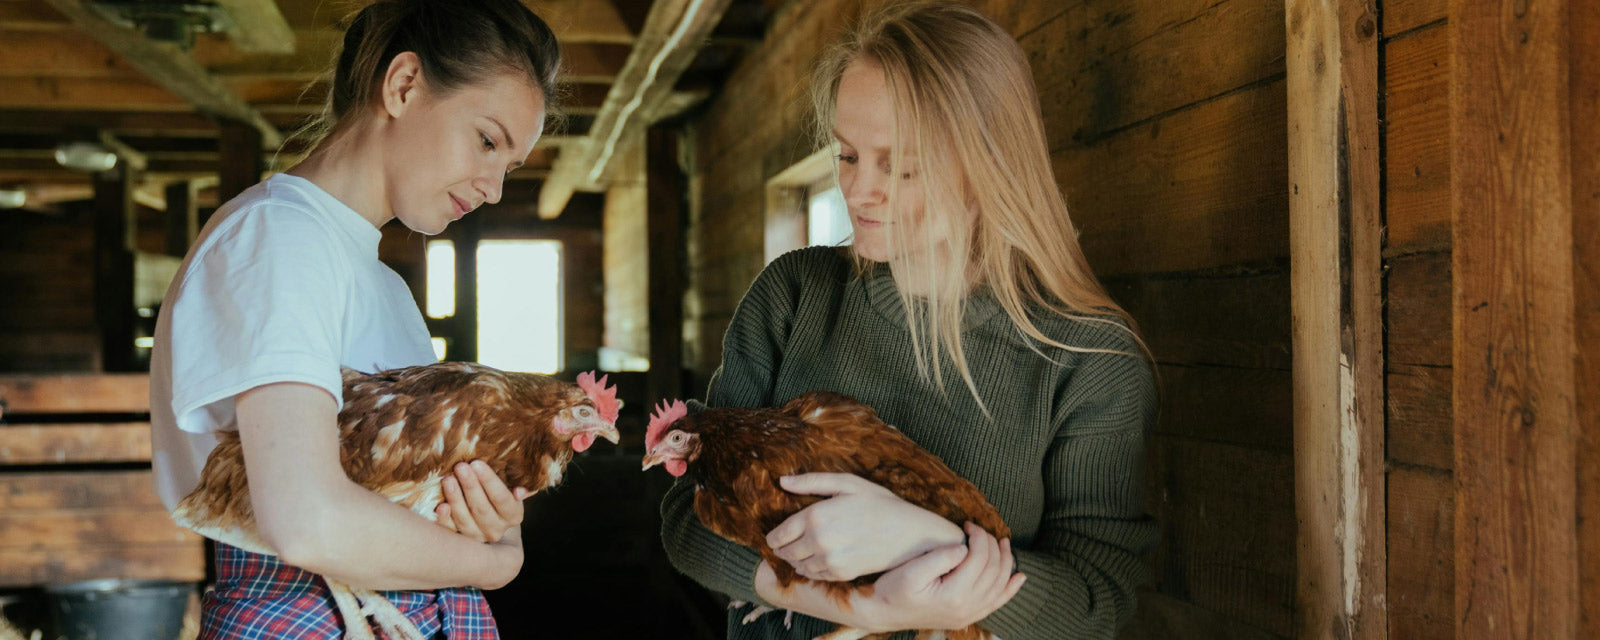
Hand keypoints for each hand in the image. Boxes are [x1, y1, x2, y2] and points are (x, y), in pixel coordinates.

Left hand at [434, 460, 529, 542]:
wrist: (492, 517)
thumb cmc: (503, 492)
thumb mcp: (515, 486)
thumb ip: (522, 485)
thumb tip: (519, 492)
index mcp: (513, 515)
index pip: (502, 498)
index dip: (489, 481)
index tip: (477, 463)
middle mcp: (496, 529)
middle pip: (482, 508)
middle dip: (470, 486)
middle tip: (460, 466)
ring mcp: (477, 536)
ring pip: (465, 519)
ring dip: (455, 499)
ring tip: (448, 479)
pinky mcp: (459, 539)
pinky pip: (450, 530)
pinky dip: (444, 519)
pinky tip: (440, 506)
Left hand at [766, 473, 964, 580]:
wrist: (908, 534)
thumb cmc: (879, 504)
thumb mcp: (847, 484)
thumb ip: (812, 482)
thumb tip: (782, 481)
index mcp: (815, 516)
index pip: (779, 534)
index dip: (772, 537)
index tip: (773, 536)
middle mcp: (818, 541)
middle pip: (785, 552)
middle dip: (781, 548)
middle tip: (783, 544)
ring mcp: (829, 561)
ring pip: (798, 566)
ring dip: (794, 560)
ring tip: (799, 551)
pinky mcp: (840, 574)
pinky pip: (813, 575)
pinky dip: (809, 569)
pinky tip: (815, 560)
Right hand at [858, 523, 1025, 632]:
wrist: (883, 613)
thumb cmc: (893, 590)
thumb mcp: (911, 571)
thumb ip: (940, 558)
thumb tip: (964, 548)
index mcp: (954, 595)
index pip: (979, 558)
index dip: (979, 536)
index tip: (968, 524)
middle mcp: (967, 608)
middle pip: (993, 570)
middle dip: (992, 544)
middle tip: (979, 529)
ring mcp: (969, 614)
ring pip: (1000, 585)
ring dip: (1005, 561)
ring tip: (1003, 542)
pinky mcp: (968, 616)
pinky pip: (997, 603)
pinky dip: (1011, 589)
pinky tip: (1020, 577)